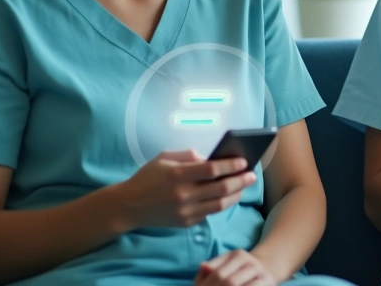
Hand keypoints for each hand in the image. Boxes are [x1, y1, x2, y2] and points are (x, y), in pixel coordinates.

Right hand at [115, 149, 256, 229]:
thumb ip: (189, 156)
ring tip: (243, 187)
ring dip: (236, 195)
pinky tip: (228, 197)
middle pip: (220, 189)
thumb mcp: (164, 158)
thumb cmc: (147, 177)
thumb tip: (212, 158)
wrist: (128, 206)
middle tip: (252, 175)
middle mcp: (183, 194)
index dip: (231, 166)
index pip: (212, 170)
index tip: (243, 161)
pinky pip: (209, 213)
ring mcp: (185, 211)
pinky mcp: (185, 223)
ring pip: (219, 205)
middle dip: (240, 181)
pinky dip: (221, 204)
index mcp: (177, 174)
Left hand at [194, 249, 277, 285]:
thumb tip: (203, 266)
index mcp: (238, 255)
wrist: (264, 270)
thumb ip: (212, 266)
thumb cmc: (237, 271)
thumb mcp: (224, 265)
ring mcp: (260, 272)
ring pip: (238, 283)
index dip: (208, 285)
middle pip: (229, 281)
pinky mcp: (268, 280)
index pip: (217, 273)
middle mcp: (251, 261)